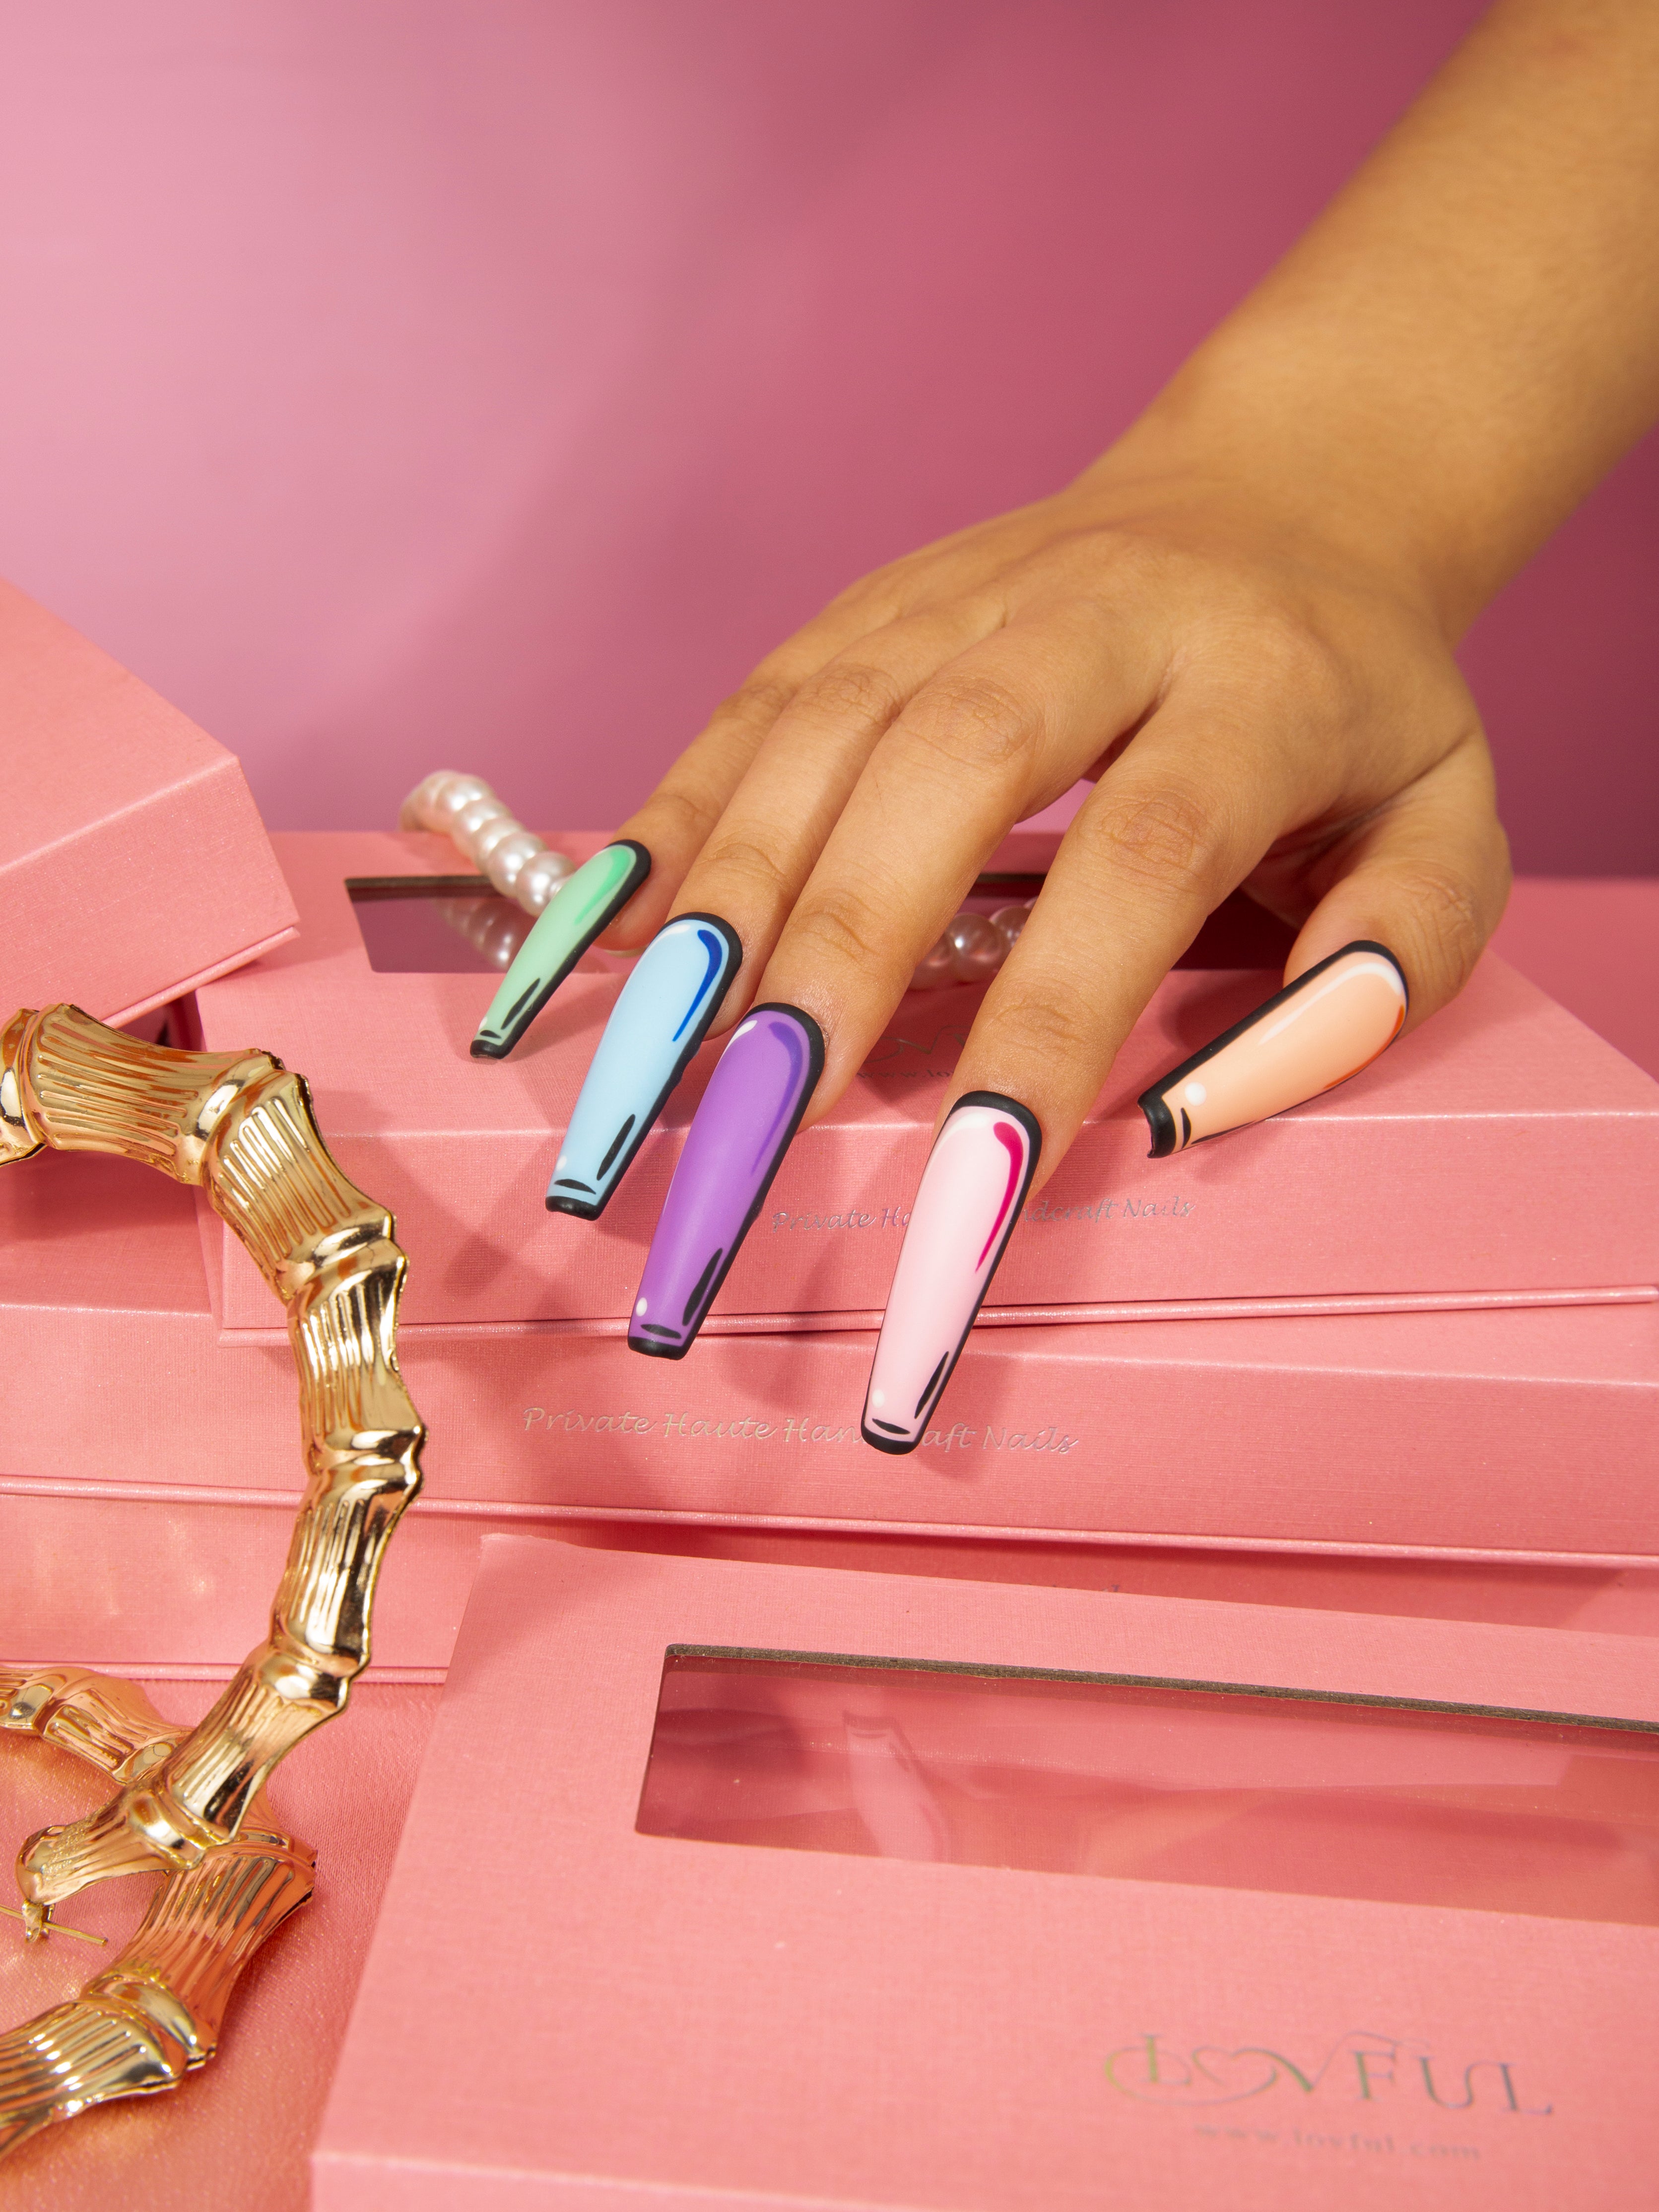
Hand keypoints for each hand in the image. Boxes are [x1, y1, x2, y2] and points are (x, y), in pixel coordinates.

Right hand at [608, 445, 1508, 1179]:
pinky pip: (741, 714)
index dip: (1050, 1025)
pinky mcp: (865, 607)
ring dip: (722, 909)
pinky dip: (660, 833)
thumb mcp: (1448, 832)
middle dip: (841, 950)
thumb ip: (1375, 973)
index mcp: (1257, 679)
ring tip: (652, 1073)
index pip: (1147, 854)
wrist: (1282, 494)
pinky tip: (596, 951)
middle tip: (764, 1124)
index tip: (977, 1192)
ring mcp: (957, 595)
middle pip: (942, 765)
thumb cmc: (1358, 705)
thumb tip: (1189, 1115)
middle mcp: (1090, 614)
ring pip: (815, 734)